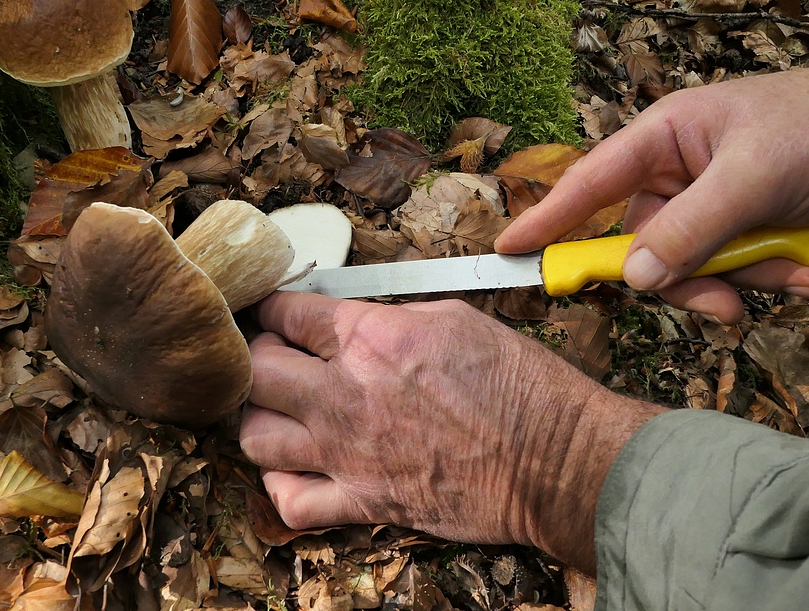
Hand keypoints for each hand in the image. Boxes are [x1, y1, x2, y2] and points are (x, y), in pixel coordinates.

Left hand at [239, 292, 659, 570]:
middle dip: (256, 354)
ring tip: (279, 410)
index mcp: (371, 338)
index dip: (272, 306)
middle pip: (256, 369)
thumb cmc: (520, 385)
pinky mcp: (362, 502)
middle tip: (272, 353)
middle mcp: (346, 394)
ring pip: (255, 435)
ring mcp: (348, 454)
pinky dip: (280, 484)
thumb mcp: (456, 318)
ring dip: (259, 417)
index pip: (287, 313)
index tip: (272, 309)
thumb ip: (391, 317)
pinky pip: (289, 501)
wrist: (553, 459)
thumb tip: (359, 321)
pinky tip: (295, 467)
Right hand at [496, 62, 808, 323]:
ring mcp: (716, 201)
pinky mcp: (749, 225)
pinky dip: (773, 277)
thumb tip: (633, 277)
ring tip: (805, 273)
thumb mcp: (755, 178)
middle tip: (724, 305)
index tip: (507, 251)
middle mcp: (683, 170)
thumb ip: (690, 229)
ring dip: (748, 279)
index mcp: (667, 136)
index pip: (591, 182)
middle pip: (647, 244)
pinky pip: (736, 268)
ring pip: (696, 264)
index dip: (548, 219)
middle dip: (690, 277)